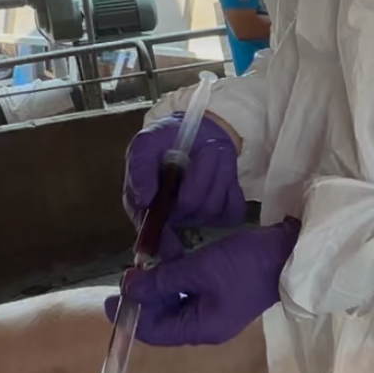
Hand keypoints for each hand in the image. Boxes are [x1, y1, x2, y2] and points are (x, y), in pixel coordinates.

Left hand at [104, 220, 299, 345]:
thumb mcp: (198, 269)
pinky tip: (172, 249)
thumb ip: (161, 280)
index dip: (130, 316)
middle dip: (145, 292)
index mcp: (201, 329)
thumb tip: (128, 288)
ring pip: (175, 298)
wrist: (290, 252)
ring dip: (161, 278)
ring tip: (150, 254)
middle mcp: (205, 324)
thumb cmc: (244, 265)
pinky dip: (178, 272)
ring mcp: (215, 308)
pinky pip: (190, 287)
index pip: (154, 332)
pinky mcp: (222, 291)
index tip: (109, 297)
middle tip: (131, 268)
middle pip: (163, 315)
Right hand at [123, 116, 244, 229]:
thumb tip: (144, 200)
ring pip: (214, 205)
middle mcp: (174, 221)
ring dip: (217, 172)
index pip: (157, 240)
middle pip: (191, 207)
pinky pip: (233, 207)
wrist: (197, 131)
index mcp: (148, 211)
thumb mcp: (146, 144)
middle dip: (200, 173)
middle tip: (202, 150)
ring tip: (211, 150)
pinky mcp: (226, 213)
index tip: (175, 218)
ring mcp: (201, 218)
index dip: (167, 240)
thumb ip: (140, 168)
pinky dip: (230, 183)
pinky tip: (222, 169)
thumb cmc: (165, 140)